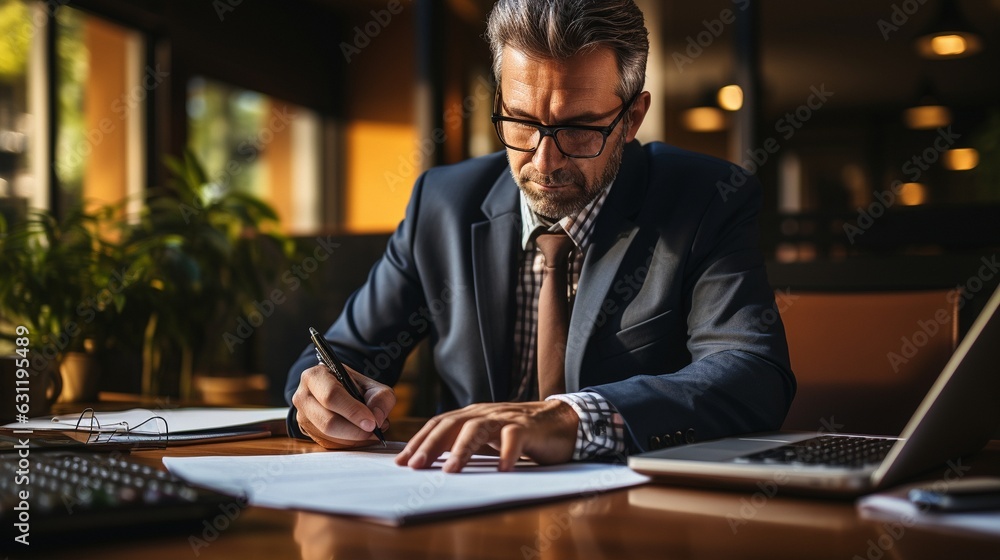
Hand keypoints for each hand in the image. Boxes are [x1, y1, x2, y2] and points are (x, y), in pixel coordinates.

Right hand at [291, 363, 394, 448]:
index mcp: (315, 376)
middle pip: (327, 422)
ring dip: (353, 439)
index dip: (353, 412)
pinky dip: (347, 444)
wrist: (340, 392)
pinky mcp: (306, 432)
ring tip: (370, 432)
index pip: (332, 396)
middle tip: (374, 431)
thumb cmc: (354, 387)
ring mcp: (302, 416)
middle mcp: (303, 396)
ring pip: (328, 436)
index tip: (372, 422)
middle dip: (355, 431)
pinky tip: (359, 437)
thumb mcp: (372, 386)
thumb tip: (377, 419)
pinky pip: (328, 445)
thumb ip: (381, 399)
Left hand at [394, 400, 577, 472]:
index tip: (401, 461)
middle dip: (431, 445)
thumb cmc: (520, 433)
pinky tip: (502, 468)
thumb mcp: (487, 438)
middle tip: (415, 466)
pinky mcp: (528, 427)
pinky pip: (514, 437)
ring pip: (478, 429)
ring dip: (462, 449)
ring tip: (451, 470)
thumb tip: (430, 462)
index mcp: (472, 415)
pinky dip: (507, 453)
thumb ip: (464, 443)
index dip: (419, 441)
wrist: (561, 421)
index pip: (439, 424)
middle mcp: (485, 413)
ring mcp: (506, 418)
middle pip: (451, 424)